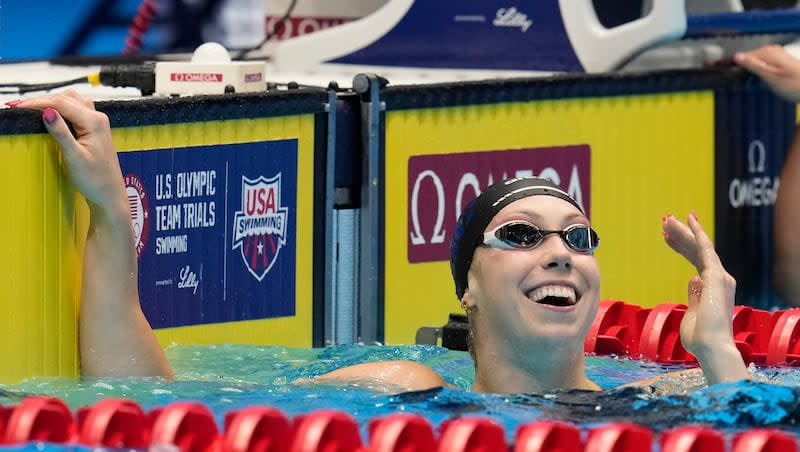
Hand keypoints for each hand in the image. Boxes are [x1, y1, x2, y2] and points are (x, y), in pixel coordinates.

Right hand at [12, 90, 127, 221]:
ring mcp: (97, 123)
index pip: (61, 103)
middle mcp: (98, 118)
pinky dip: (61, 108)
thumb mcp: (74, 156)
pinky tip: (51, 115)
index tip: (18, 106)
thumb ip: (61, 133)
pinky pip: (76, 110)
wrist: (109, 193)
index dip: (37, 103)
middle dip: (42, 100)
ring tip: (33, 109)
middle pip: (66, 98)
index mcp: (94, 122)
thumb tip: (47, 112)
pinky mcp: (94, 129)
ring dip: (52, 102)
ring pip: (72, 101)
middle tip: (20, 107)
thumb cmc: (96, 179)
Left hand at [662, 213, 747, 383]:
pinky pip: (705, 247)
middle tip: (665, 222)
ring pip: (699, 246)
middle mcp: (720, 280)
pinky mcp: (716, 275)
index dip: (681, 248)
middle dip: (680, 236)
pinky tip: (689, 219)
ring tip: (666, 220)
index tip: (666, 238)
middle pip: (697, 251)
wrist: (711, 346)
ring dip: (683, 231)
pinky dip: (697, 232)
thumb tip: (693, 279)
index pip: (696, 261)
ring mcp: (719, 277)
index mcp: (713, 289)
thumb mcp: (691, 313)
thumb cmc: (699, 338)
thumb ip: (694, 296)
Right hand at [734, 45, 799, 102]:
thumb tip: (736, 56)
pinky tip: (759, 83)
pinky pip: (762, 67)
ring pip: (754, 64)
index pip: (741, 56)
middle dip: (742, 71)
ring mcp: (775, 56)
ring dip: (750, 74)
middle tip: (739, 83)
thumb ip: (752, 65)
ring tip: (750, 85)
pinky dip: (758, 75)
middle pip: (748, 60)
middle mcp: (771, 51)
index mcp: (766, 52)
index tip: (726, 74)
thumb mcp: (769, 76)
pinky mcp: (779, 63)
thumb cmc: (794, 83)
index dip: (732, 66)